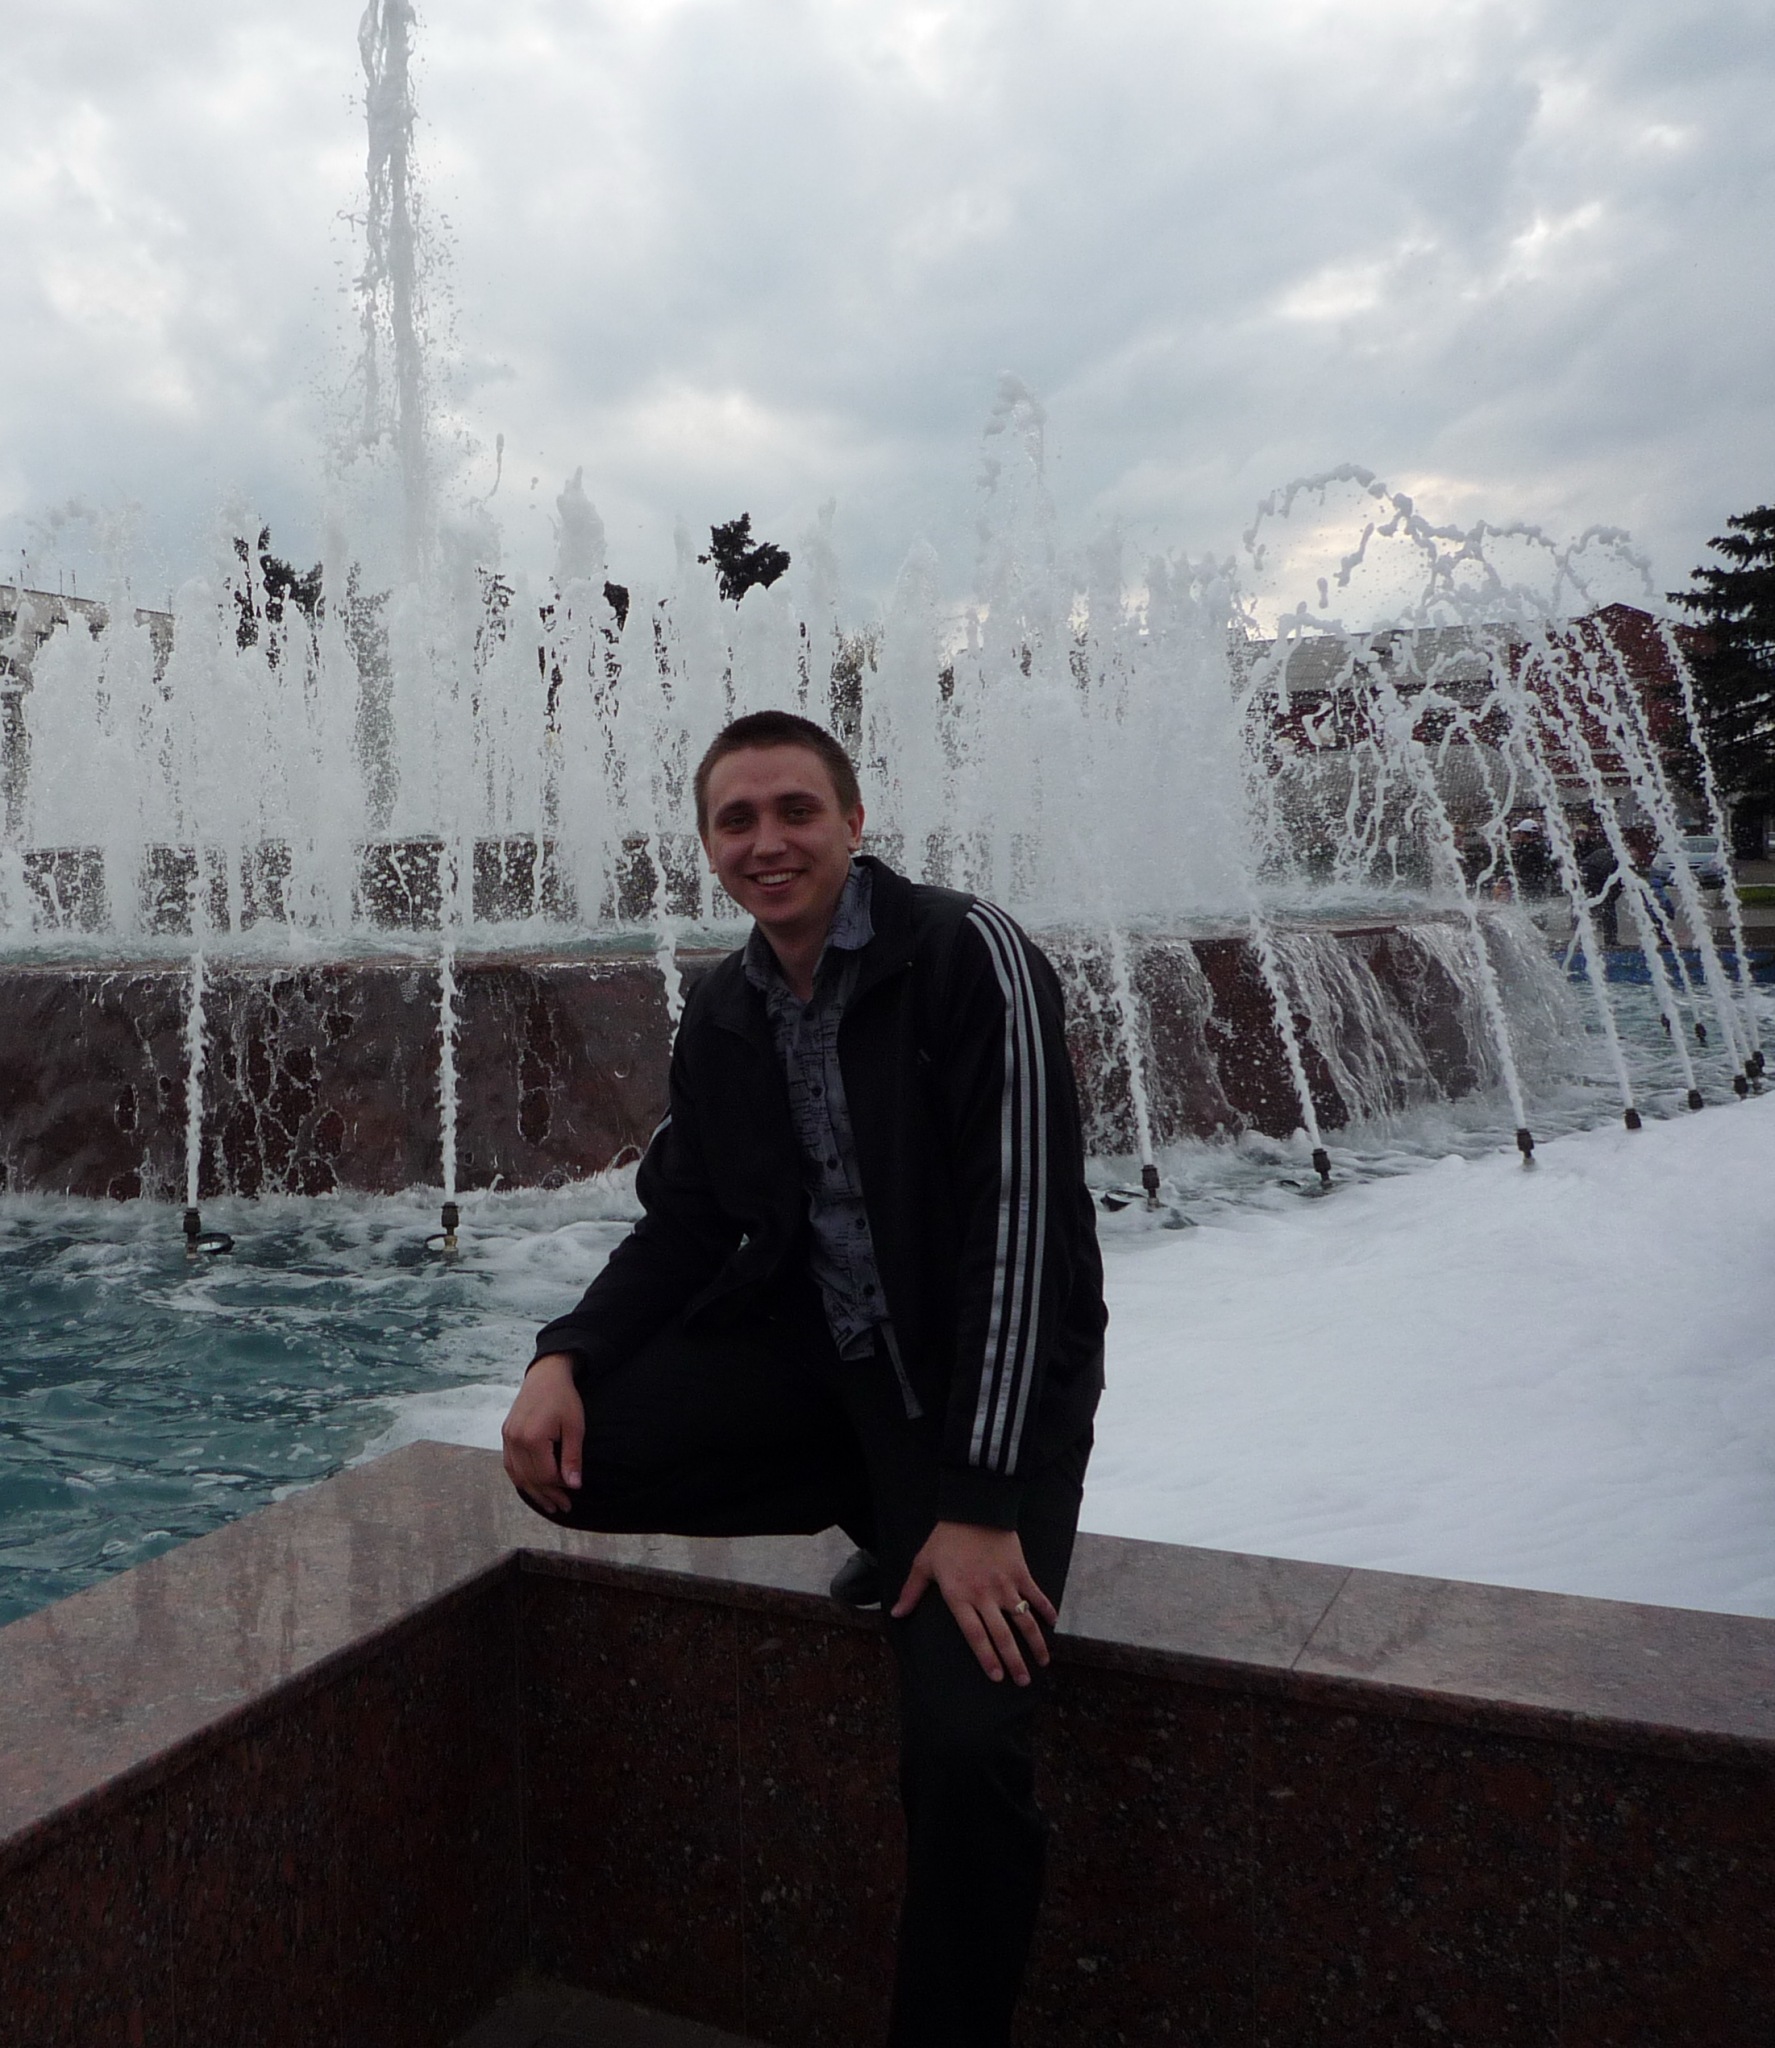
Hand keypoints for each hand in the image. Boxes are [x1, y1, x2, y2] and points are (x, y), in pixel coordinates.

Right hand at [501, 1353, 584, 1514]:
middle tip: (563, 1507)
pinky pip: (510, 1464)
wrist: (545, 1375)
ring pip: (518, 1475)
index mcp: (533, 1438)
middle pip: (531, 1478)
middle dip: (548, 1495)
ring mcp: (508, 1437)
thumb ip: (572, 1457)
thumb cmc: (564, 1399)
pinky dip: (521, 1479)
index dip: (560, 1487)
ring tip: (548, 1504)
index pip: (546, 1474)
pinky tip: (532, 1487)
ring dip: (533, 1492)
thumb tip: (574, 1486)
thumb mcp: (575, 1427)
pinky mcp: (505, 1434)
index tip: (574, 1493)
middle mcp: (515, 1440)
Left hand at [890, 1521, 1057, 1685]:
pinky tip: (1052, 1623)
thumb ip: (912, 1592)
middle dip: (1014, 1662)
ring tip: (1043, 1663)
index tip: (996, 1677)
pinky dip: (1046, 1609)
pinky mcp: (1021, 1572)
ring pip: (1024, 1621)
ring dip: (1035, 1643)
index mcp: (960, 1597)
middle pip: (1002, 1636)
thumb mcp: (923, 1564)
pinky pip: (1037, 1595)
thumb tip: (896, 1614)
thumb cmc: (945, 1538)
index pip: (975, 1636)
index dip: (986, 1658)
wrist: (974, 1509)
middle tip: (1022, 1682)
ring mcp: (1006, 1585)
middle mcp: (985, 1596)